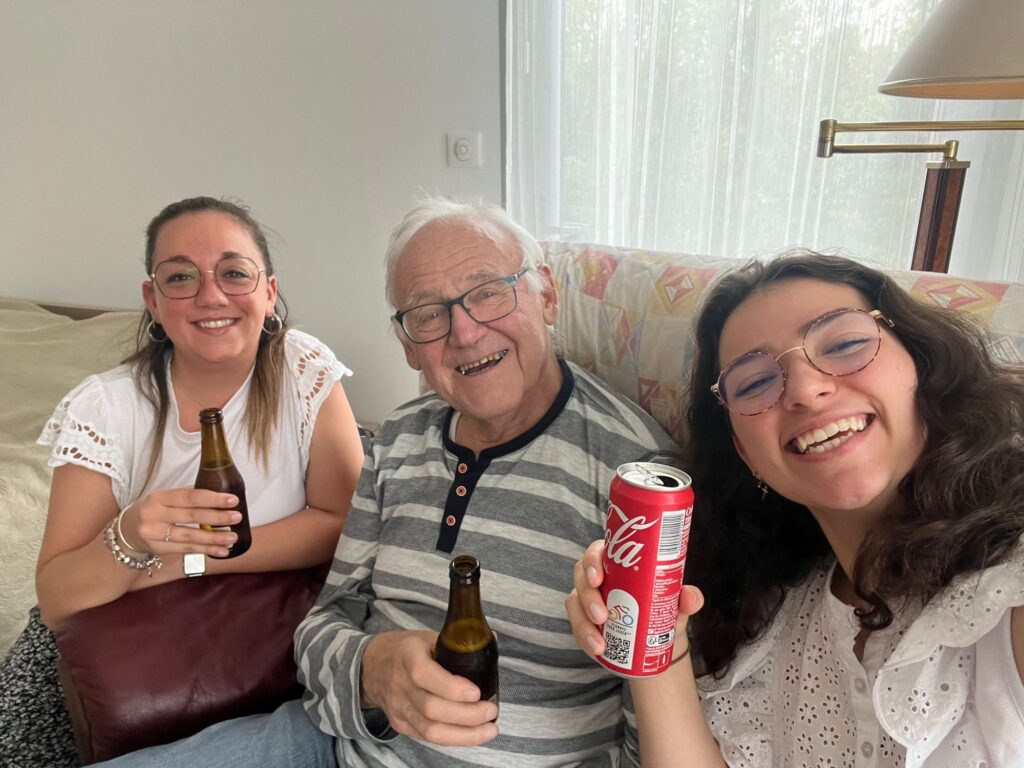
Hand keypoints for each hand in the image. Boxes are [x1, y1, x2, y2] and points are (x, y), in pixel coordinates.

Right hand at [119, 488, 241, 557]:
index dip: (212, 498)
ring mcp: (154, 533)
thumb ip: (188, 496)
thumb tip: (220, 494)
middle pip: (191, 516)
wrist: (127, 531)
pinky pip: (186, 549)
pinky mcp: (158, 549)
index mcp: (159, 496)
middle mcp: (154, 514)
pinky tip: (222, 551)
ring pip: (189, 536)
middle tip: (237, 517)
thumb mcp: (165, 498)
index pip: (190, 497)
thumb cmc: (155, 510)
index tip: (232, 500)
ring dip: (214, 538)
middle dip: (217, 517)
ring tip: (233, 537)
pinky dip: (206, 550)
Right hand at [360, 630, 498, 745]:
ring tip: (489, 729)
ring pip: (430, 730)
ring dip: (464, 734)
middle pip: (432, 709)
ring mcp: (399, 708)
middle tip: (491, 711)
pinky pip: (427, 738)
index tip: (477, 692)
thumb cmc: (405, 649)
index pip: (425, 676)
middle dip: (467, 715)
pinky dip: (453, 739)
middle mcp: (401, 685)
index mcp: (407, 656)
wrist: (371, 667)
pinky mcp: (401, 724)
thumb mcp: (427, 636)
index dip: (452, 688)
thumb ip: (457, 640)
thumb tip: (492, 638)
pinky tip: (472, 734)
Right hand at [566, 539, 704, 660]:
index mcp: (616, 563)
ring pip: (575, 603)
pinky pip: (576, 627)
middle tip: (602, 615)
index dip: (592, 560)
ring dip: (583, 623)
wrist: (654, 640)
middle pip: (581, 576)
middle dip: (587, 596)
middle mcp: (597, 578)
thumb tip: (690, 597)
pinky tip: (597, 649)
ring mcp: (586, 600)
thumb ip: (686, 598)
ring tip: (600, 642)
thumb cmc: (660, 609)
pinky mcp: (583, 622)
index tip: (598, 577)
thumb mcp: (675, 604)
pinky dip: (584, 639)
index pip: (597, 551)